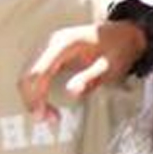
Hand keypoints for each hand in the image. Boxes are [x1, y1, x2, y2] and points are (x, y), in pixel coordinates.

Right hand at [19, 19, 147, 123]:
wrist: (124, 34)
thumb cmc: (118, 49)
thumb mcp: (110, 66)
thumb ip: (91, 78)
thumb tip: (72, 92)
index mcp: (64, 43)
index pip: (38, 72)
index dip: (35, 96)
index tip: (41, 116)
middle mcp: (51, 42)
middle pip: (28, 74)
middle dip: (33, 99)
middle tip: (48, 119)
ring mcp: (48, 46)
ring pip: (29, 74)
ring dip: (34, 96)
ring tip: (50, 114)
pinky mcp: (50, 53)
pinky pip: (36, 73)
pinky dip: (37, 90)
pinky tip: (46, 102)